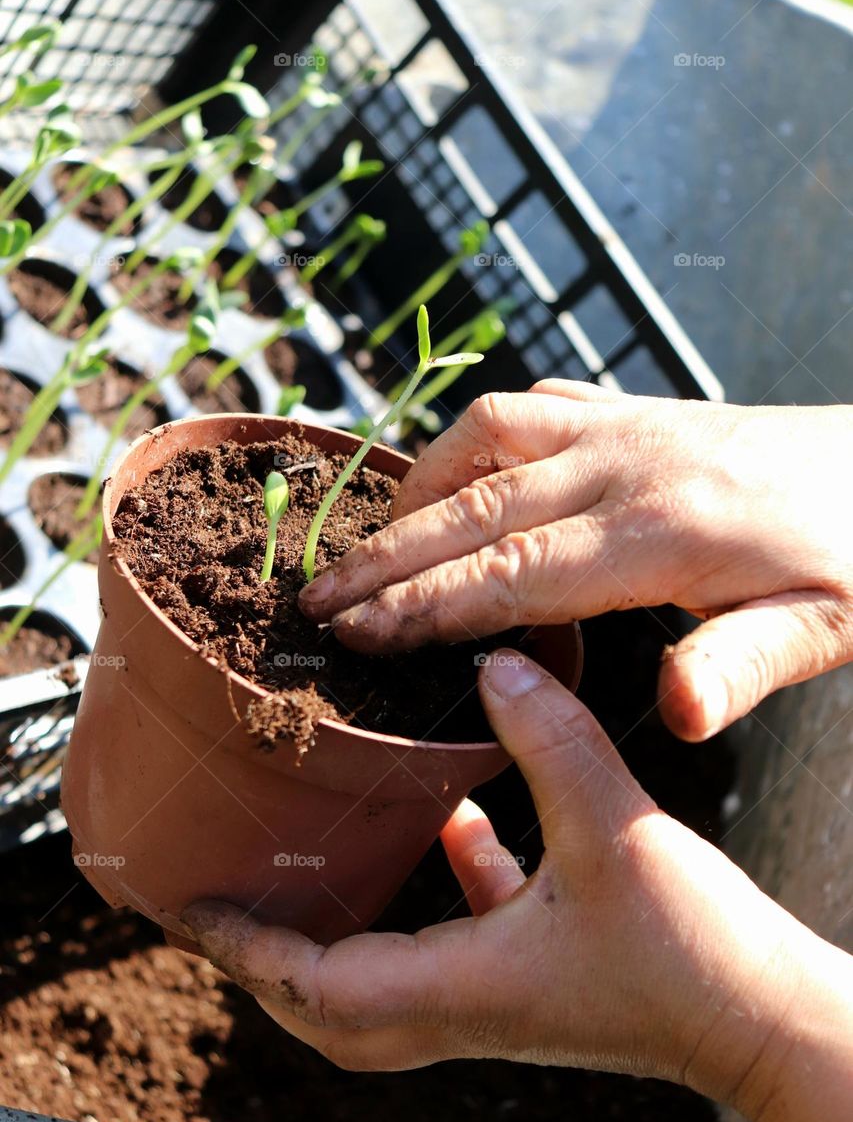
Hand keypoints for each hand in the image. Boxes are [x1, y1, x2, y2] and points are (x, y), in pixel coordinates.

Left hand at [182, 651, 839, 1103]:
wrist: (764, 1020)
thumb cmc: (693, 951)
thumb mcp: (610, 826)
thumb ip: (546, 738)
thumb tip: (494, 658)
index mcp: (460, 986)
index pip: (312, 981)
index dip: (242, 944)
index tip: (184, 904)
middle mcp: (465, 1004)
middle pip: (328, 1007)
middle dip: (263, 962)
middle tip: (220, 901)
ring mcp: (500, 996)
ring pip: (384, 981)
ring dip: (333, 934)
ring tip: (303, 866)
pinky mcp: (540, 975)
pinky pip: (461, 932)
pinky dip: (436, 883)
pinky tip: (448, 820)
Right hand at [299, 388, 852, 740]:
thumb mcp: (823, 627)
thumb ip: (741, 666)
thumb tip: (675, 715)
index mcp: (659, 531)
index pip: (509, 572)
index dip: (423, 604)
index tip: (355, 631)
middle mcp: (624, 464)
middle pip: (473, 508)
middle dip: (386, 557)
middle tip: (315, 597)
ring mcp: (624, 425)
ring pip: (486, 438)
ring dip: (417, 489)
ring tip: (368, 543)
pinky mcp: (633, 410)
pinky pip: (526, 406)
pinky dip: (468, 439)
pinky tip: (449, 472)